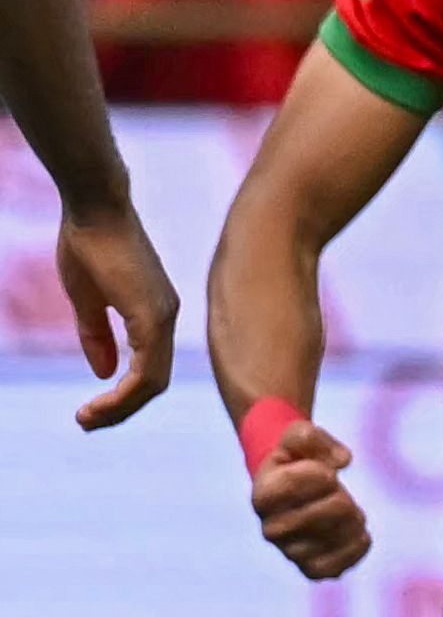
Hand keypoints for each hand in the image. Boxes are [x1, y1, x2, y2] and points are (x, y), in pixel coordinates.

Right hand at [55, 204, 178, 429]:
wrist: (94, 208)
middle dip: (121, 410)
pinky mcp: (153, 312)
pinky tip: (99, 401)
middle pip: (155, 383)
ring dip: (121, 408)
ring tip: (87, 419)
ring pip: (154, 381)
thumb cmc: (89, 245)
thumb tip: (103, 373)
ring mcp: (163, 314)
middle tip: (87, 423)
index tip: (90, 413)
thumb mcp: (88, 300)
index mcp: (155, 314)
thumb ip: (97, 336)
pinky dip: (125, 392)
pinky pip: (147, 367)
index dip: (122, 398)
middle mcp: (167, 316)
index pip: (150, 371)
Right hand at [251, 421, 370, 579]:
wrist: (292, 486)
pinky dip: (355, 547)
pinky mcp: (310, 567)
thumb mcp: (297, 434)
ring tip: (350, 510)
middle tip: (338, 491)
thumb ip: (313, 437)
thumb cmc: (296, 457)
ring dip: (352, 519)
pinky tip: (358, 532)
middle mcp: (271, 529)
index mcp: (263, 495)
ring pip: (335, 539)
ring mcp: (290, 551)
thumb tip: (342, 462)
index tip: (324, 471)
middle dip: (341, 495)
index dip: (321, 472)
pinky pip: (335, 567)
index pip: (299, 483)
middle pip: (327, 512)